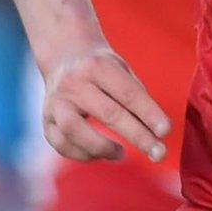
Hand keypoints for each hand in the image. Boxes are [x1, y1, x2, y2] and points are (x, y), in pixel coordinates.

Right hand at [40, 46, 170, 163]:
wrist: (64, 57)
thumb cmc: (102, 67)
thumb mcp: (121, 69)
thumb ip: (136, 94)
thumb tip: (155, 128)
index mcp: (98, 66)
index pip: (128, 93)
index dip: (149, 113)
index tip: (166, 131)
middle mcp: (74, 83)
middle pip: (108, 114)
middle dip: (137, 136)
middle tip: (159, 153)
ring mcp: (55, 103)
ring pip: (74, 132)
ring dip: (102, 148)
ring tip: (121, 154)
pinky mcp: (45, 121)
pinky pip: (61, 145)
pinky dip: (83, 154)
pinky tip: (101, 154)